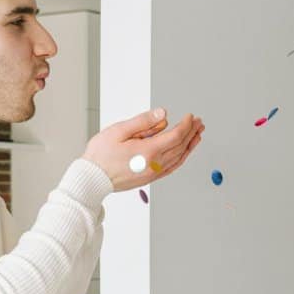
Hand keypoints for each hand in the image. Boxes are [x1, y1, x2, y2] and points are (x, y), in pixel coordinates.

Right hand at [82, 108, 204, 191]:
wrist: (93, 178)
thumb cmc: (101, 155)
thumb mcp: (119, 131)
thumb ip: (143, 122)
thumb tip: (163, 115)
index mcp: (148, 151)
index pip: (176, 136)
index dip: (186, 125)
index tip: (191, 116)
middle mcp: (155, 164)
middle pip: (181, 146)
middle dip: (192, 132)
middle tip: (199, 122)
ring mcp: (154, 172)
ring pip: (179, 157)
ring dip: (190, 144)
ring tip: (198, 134)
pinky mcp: (151, 178)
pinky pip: (173, 167)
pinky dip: (182, 157)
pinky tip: (185, 151)